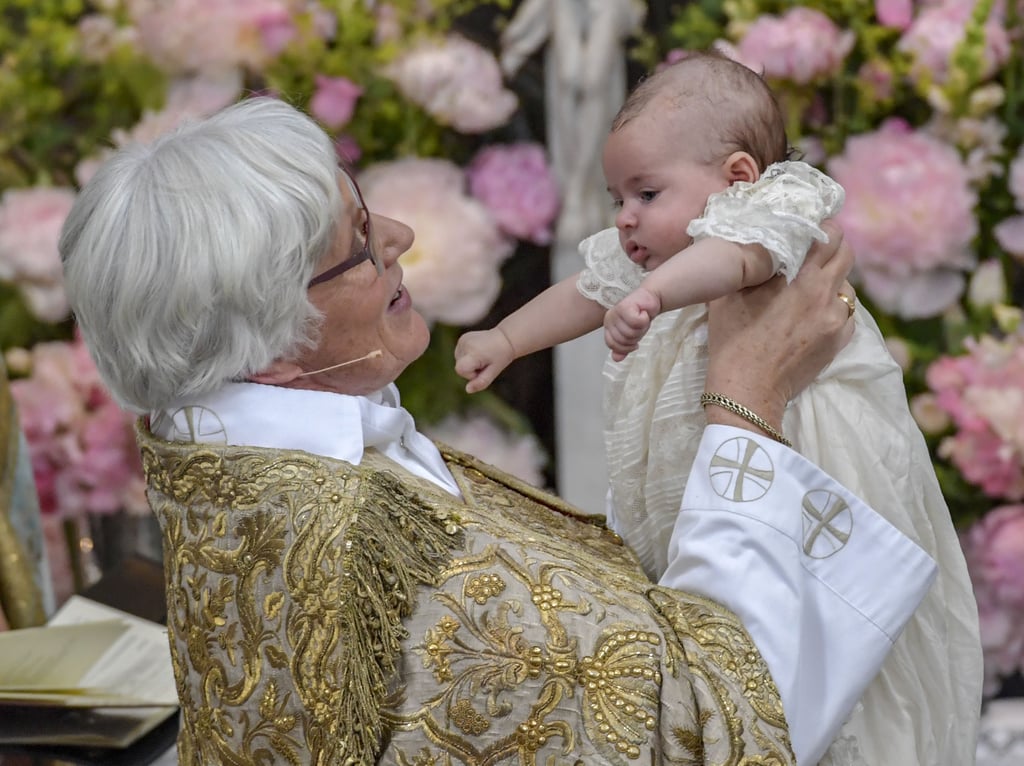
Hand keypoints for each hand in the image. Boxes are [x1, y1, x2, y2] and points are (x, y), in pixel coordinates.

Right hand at [454, 328, 515, 392]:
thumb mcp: (494, 371)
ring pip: (459, 361)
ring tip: (483, 356)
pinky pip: (460, 354)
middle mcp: (465, 344)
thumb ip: (481, 382)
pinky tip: (478, 351)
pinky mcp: (462, 338)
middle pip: (459, 367)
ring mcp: (462, 340)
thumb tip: (468, 390)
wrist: (505, 339)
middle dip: (471, 369)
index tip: (482, 369)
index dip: (470, 374)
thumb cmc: (501, 356)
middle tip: (485, 362)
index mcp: (474, 352)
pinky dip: (468, 356)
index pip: (460, 370)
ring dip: (470, 363)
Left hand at [604, 288, 660, 361]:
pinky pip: (636, 322)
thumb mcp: (632, 337)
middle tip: (639, 326)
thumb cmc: (640, 317)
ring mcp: (616, 312)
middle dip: (636, 337)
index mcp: (608, 327)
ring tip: (641, 319)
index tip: (634, 341)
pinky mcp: (625, 306)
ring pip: (630, 332)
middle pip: (623, 340)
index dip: (626, 347)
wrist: (650, 300)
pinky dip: (644, 320)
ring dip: (641, 328)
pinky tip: (643, 313)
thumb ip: (623, 348)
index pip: (612, 345)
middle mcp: (609, 319)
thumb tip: (616, 359)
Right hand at [704, 221, 855, 431]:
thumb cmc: (732, 340)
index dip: (823, 228)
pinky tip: (813, 315)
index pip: (831, 237)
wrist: (746, 391)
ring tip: (808, 289)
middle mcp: (827, 297)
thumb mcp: (731, 295)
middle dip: (832, 250)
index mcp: (804, 280)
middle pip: (846, 256)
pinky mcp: (838, 344)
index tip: (811, 229)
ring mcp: (836, 323)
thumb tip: (757, 241)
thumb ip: (751, 264)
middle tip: (813, 252)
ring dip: (832, 281)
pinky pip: (846, 315)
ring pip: (847, 287)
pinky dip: (833, 309)